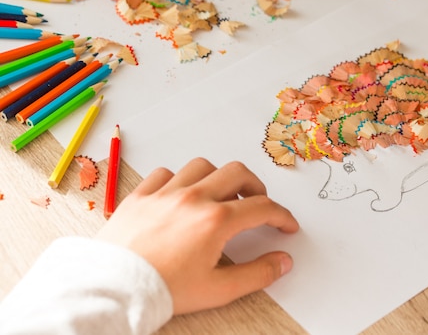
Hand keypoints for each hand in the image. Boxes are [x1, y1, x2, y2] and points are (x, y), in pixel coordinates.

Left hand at [95, 158, 299, 313]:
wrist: (112, 291)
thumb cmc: (162, 291)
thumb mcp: (218, 290)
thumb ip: (257, 274)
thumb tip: (282, 262)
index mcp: (215, 220)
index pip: (263, 208)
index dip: (281, 216)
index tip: (285, 225)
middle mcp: (193, 198)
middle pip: (237, 173)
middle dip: (255, 186)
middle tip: (258, 203)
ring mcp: (165, 193)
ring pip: (202, 166)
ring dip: (218, 177)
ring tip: (220, 195)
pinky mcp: (140, 196)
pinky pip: (165, 173)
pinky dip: (179, 180)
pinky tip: (181, 195)